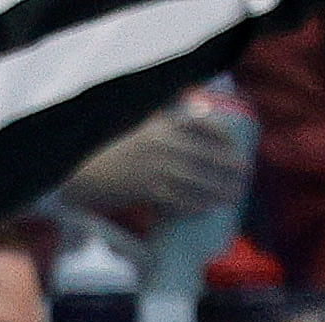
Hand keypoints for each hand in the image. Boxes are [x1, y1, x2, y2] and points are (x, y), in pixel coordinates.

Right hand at [55, 97, 251, 228]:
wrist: (79, 171)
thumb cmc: (108, 150)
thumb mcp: (138, 125)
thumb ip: (166, 117)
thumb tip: (197, 109)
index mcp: (160, 125)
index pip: (202, 126)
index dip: (223, 137)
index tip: (236, 146)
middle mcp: (161, 143)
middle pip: (205, 155)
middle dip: (228, 165)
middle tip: (245, 175)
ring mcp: (154, 167)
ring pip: (195, 179)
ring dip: (218, 189)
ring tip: (233, 196)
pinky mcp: (145, 190)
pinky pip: (177, 198)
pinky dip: (194, 204)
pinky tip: (207, 208)